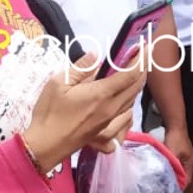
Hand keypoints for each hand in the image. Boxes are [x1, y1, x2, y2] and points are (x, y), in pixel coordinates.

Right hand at [21, 54, 145, 170]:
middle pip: (135, 88)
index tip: (147, 47)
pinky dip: (130, 108)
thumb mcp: (59, 83)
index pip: (130, 74)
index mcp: (101, 94)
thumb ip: (80, 68)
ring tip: (135, 75)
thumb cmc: (49, 113)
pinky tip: (125, 104)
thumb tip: (96, 56)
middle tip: (143, 57)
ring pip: (132, 103)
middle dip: (143, 70)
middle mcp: (111, 109)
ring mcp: (110, 123)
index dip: (141, 59)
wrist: (45, 145)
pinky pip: (125, 120)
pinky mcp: (106, 134)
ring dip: (137, 87)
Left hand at [161, 125, 192, 182]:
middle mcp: (188, 161)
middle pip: (183, 175)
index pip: (187, 180)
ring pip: (178, 169)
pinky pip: (174, 163)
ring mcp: (183, 156)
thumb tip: (168, 179)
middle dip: (175, 181)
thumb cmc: (175, 140)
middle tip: (165, 187)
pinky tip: (162, 168)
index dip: (179, 187)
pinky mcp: (178, 152)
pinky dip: (169, 167)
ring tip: (163, 179)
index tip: (170, 192)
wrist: (175, 125)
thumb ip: (172, 167)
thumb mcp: (173, 155)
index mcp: (189, 163)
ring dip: (172, 174)